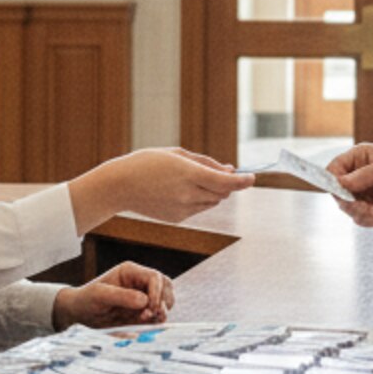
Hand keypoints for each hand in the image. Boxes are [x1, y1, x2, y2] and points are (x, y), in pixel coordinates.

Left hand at [55, 262, 173, 327]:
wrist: (80, 313)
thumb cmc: (86, 299)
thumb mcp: (99, 296)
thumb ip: (121, 296)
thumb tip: (144, 301)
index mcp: (131, 272)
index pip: (155, 278)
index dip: (157, 293)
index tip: (150, 309)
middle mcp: (140, 282)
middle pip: (166, 287)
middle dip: (163, 302)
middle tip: (152, 316)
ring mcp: (142, 297)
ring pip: (165, 301)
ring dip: (161, 312)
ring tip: (147, 320)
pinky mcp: (142, 311)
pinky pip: (157, 315)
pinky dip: (156, 321)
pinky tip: (145, 325)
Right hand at [69, 148, 252, 229]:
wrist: (120, 186)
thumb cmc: (147, 163)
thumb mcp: (177, 154)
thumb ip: (206, 163)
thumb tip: (230, 171)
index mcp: (188, 174)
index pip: (225, 182)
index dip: (243, 181)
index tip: (252, 177)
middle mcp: (188, 194)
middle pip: (222, 193)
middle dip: (226, 184)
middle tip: (219, 172)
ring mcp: (183, 209)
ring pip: (212, 202)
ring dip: (212, 192)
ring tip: (191, 180)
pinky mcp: (177, 219)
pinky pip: (198, 209)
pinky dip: (197, 200)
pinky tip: (177, 191)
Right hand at [327, 144, 372, 227]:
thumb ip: (365, 175)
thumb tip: (339, 182)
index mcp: (360, 157)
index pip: (334, 168)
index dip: (333, 180)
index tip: (342, 191)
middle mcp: (358, 175)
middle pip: (336, 191)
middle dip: (349, 202)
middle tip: (364, 207)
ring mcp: (364, 193)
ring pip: (346, 207)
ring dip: (361, 212)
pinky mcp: (370, 210)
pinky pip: (359, 218)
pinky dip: (369, 219)